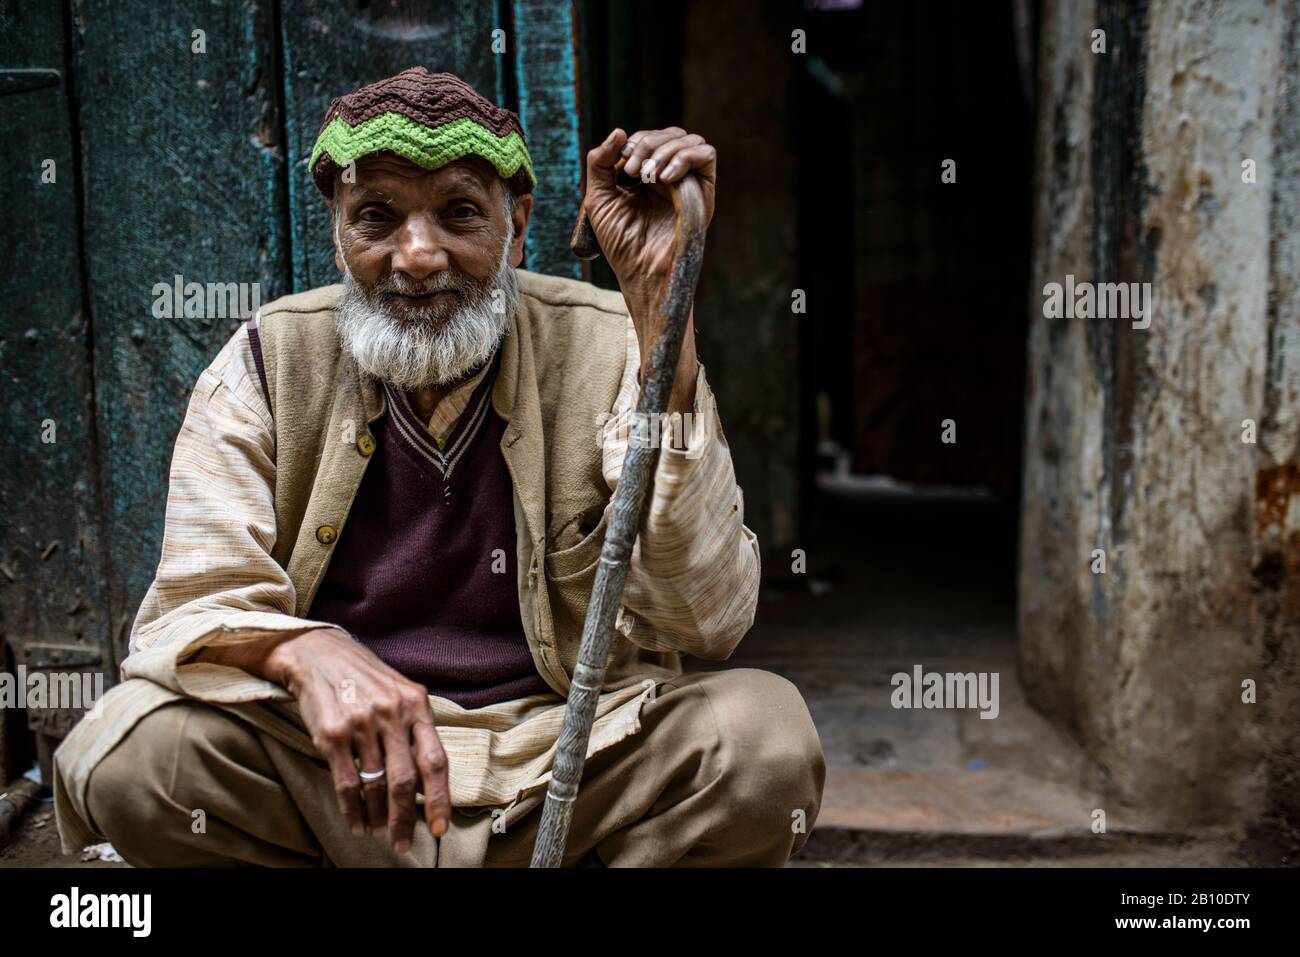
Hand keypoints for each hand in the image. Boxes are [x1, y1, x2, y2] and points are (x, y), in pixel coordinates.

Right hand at [262, 628, 450, 853]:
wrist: (318, 653)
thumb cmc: (365, 678)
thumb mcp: (400, 692)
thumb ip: (416, 730)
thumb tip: (428, 782)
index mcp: (416, 704)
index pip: (435, 760)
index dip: (440, 798)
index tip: (440, 827)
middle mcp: (391, 714)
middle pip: (404, 781)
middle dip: (405, 818)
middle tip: (403, 842)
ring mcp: (361, 724)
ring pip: (374, 786)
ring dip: (377, 818)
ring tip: (377, 833)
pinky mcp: (332, 734)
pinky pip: (347, 783)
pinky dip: (352, 810)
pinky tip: (356, 822)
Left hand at [582, 127, 715, 413]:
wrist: (641, 273)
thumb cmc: (621, 244)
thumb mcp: (599, 199)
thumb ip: (600, 163)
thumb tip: (620, 131)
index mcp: (648, 177)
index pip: (651, 137)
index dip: (635, 141)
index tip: (620, 167)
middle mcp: (672, 178)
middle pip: (671, 133)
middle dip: (647, 142)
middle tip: (630, 170)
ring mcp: (689, 185)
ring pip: (688, 140)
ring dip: (663, 150)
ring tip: (646, 176)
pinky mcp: (703, 194)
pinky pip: (706, 155)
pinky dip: (684, 157)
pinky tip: (664, 178)